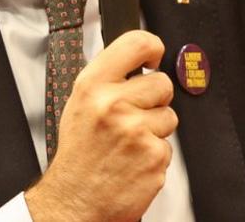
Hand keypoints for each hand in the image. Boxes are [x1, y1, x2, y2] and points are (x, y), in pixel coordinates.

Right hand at [24, 30, 176, 221]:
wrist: (75, 200)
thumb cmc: (78, 155)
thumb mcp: (79, 104)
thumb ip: (107, 80)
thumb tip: (137, 59)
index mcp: (93, 86)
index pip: (136, 44)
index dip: (153, 47)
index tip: (154, 56)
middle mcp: (114, 105)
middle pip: (162, 83)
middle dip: (154, 99)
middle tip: (133, 116)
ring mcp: (136, 131)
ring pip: (169, 116)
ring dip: (156, 129)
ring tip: (130, 142)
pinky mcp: (154, 156)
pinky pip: (169, 146)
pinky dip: (155, 155)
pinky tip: (134, 161)